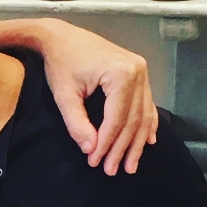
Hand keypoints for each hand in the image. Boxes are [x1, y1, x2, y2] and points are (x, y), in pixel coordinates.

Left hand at [33, 19, 156, 173]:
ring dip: (136, 142)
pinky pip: (146, 103)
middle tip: (112, 170)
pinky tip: (147, 142)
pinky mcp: (139, 72)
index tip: (96, 162)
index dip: (107, 144)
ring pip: (143, 114)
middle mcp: (138, 71)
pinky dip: (146, 124)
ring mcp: (142, 71)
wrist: (60, 36)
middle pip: (132, 119)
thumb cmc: (60, 63)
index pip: (117, 118)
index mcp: (121, 73)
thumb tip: (91, 150)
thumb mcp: (64, 94)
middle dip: (122, 148)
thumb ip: (77, 123)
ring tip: (129, 166)